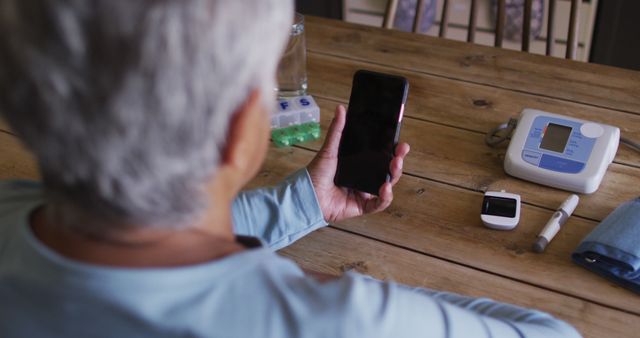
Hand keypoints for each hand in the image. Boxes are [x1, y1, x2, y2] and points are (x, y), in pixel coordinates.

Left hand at [307, 105, 409, 223]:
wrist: (307, 196)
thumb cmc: (316, 174)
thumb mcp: (328, 150)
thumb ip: (337, 130)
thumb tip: (341, 108)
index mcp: (359, 163)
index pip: (380, 155)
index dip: (392, 148)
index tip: (399, 140)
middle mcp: (364, 177)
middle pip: (387, 169)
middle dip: (397, 160)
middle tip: (401, 150)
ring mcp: (365, 192)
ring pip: (387, 185)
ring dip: (394, 174)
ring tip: (395, 164)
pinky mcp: (363, 206)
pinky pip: (379, 203)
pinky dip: (386, 196)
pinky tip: (385, 187)